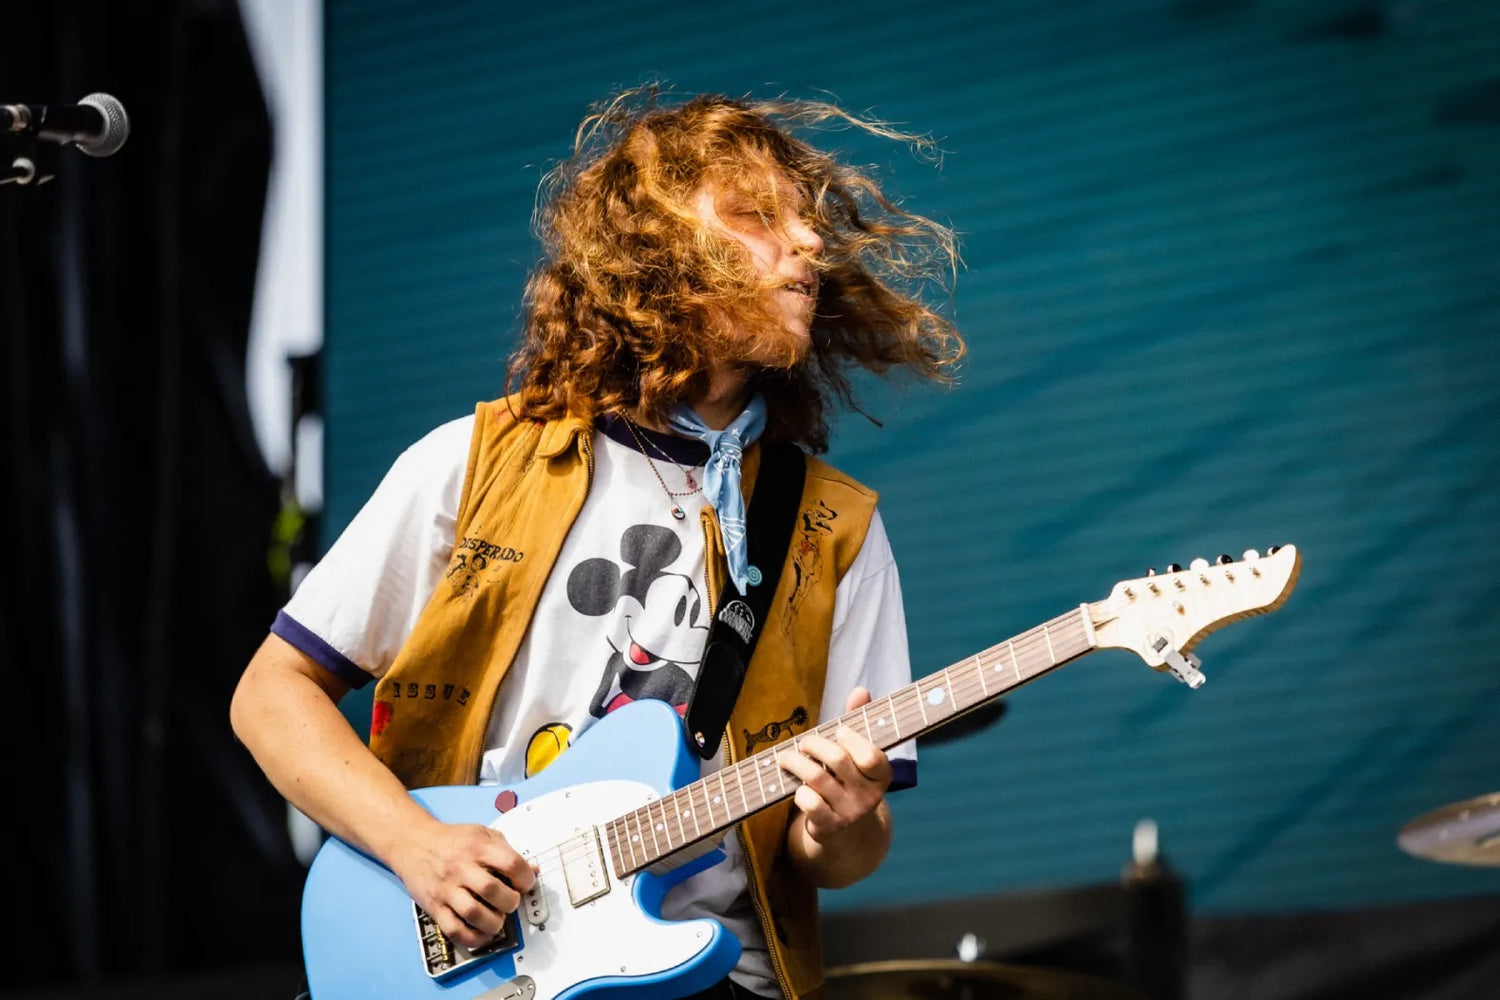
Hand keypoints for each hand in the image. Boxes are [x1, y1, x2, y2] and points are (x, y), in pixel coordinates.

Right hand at [388, 818, 536, 949]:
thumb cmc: (450, 840)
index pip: (511, 864)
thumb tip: (533, 870)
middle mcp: (461, 867)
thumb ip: (507, 851)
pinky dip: (472, 938)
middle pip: (492, 890)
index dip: (525, 878)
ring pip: (474, 913)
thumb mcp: (482, 834)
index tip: (526, 884)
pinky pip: (454, 929)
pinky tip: (482, 933)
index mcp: (477, 847)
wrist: (413, 842)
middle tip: (511, 902)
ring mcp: (446, 888)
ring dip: (493, 922)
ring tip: (498, 919)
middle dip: (510, 902)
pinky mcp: (435, 906)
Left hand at [776, 687, 892, 843]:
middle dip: (813, 744)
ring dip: (795, 762)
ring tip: (785, 757)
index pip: (871, 755)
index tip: (838, 732)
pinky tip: (797, 787)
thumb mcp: (858, 754)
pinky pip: (808, 802)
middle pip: (837, 759)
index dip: (851, 739)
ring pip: (816, 777)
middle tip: (803, 742)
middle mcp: (870, 796)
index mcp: (882, 775)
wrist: (848, 833)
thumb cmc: (849, 781)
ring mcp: (850, 813)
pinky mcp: (829, 827)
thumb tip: (860, 690)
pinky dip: (798, 791)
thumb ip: (858, 722)